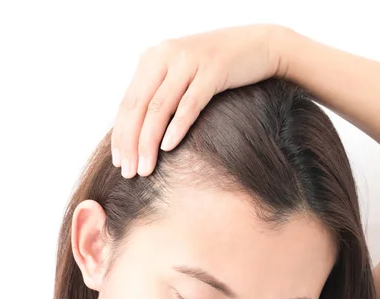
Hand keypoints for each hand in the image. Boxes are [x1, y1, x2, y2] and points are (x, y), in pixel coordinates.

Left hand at [111, 24, 292, 177]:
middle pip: (138, 106)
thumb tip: (137, 134)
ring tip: (145, 168)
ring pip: (160, 108)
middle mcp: (166, 55)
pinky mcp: (213, 70)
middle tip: (129, 173)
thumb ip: (159, 94)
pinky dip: (177, 127)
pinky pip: (190, 104)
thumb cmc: (219, 68)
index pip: (128, 102)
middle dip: (131, 143)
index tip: (118, 163)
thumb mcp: (182, 74)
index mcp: (153, 58)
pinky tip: (168, 148)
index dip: (120, 134)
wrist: (260, 45)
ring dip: (149, 142)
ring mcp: (189, 61)